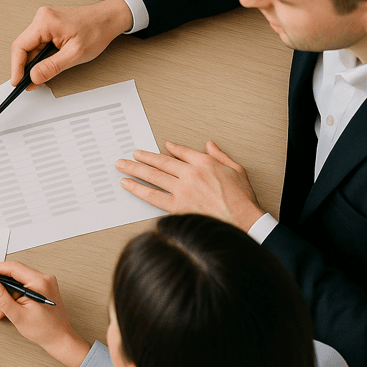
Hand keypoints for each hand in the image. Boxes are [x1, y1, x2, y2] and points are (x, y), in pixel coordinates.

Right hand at [0, 262, 90, 366]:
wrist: (60, 340)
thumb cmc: (45, 330)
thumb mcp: (17, 314)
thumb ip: (2, 297)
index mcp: (39, 282)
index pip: (13, 268)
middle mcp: (43, 280)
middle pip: (14, 276)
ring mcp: (43, 285)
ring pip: (16, 284)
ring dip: (4, 294)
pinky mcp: (41, 291)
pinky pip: (22, 290)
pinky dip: (12, 299)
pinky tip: (4, 310)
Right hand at [9, 0, 132, 88]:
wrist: (108, 19)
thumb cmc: (97, 30)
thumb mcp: (75, 54)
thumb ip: (51, 67)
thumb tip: (33, 77)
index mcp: (45, 22)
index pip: (20, 46)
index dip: (16, 67)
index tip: (17, 82)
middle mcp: (42, 18)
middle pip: (24, 47)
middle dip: (25, 67)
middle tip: (28, 84)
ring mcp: (45, 20)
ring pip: (31, 46)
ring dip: (33, 63)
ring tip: (39, 77)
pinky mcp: (49, 25)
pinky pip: (38, 43)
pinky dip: (39, 56)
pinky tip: (44, 66)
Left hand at [115, 140, 264, 230]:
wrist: (244, 222)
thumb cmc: (242, 200)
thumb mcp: (237, 170)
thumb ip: (220, 155)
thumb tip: (209, 144)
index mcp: (205, 163)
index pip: (181, 152)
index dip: (169, 149)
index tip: (160, 147)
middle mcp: (191, 174)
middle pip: (161, 163)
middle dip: (143, 157)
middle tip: (131, 155)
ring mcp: (182, 190)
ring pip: (153, 176)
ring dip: (134, 169)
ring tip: (122, 166)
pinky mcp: (177, 206)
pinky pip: (153, 196)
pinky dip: (138, 189)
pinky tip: (127, 185)